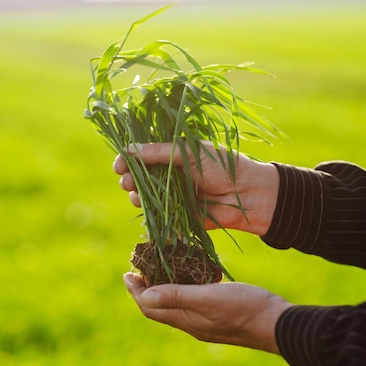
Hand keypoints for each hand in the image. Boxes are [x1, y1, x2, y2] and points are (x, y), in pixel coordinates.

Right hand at [112, 141, 278, 235]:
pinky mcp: (176, 216)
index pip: (140, 155)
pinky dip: (147, 212)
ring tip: (137, 195)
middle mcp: (169, 174)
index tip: (118, 165)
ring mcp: (171, 196)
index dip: (126, 160)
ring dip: (135, 195)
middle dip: (127, 179)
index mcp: (171, 155)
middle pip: (137, 177)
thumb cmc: (222, 166)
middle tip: (127, 181)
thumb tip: (128, 149)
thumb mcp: (188, 153)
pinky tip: (145, 208)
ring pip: (142, 196)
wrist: (247, 195)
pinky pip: (155, 214)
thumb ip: (158, 152)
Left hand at [123, 272, 292, 353]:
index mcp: (185, 319)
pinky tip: (192, 271)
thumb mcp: (208, 297)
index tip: (127, 272)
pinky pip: (192, 299)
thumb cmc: (244, 308)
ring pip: (175, 302)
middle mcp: (191, 322)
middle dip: (146, 287)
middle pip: (159, 306)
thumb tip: (144, 295)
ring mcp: (204, 319)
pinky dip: (185, 285)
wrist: (277, 323)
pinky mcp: (217, 313)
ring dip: (165, 285)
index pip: (149, 307)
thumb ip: (176, 297)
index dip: (135, 291)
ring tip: (162, 265)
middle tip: (142, 266)